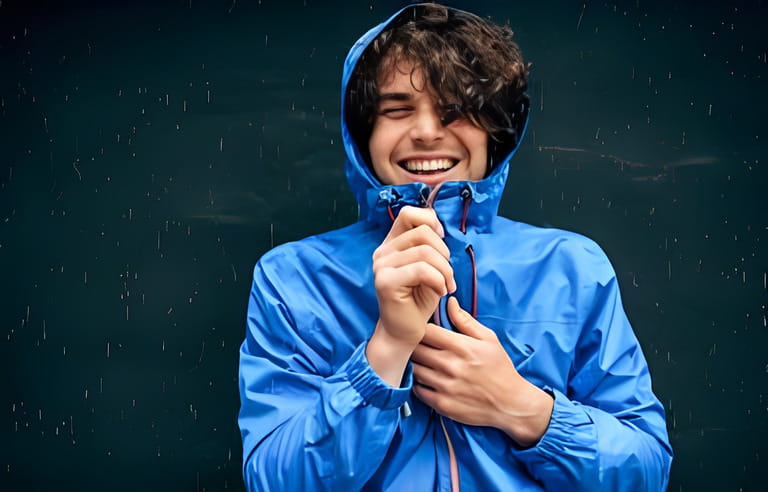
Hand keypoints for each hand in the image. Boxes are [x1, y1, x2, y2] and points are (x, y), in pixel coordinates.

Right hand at [366, 206, 455, 386]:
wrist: (405, 332)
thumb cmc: (419, 300)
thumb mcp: (429, 266)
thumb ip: (429, 244)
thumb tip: (438, 225)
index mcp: (391, 244)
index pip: (409, 213)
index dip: (431, 222)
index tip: (442, 242)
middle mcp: (382, 251)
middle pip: (422, 231)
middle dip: (444, 252)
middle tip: (448, 274)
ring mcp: (381, 266)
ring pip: (425, 251)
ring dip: (445, 270)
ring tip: (446, 285)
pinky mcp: (385, 281)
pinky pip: (421, 269)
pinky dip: (438, 280)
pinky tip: (440, 292)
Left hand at [411, 297, 553, 446]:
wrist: (510, 404)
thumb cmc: (500, 368)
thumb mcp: (489, 339)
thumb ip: (465, 320)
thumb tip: (449, 302)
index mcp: (461, 347)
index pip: (426, 331)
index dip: (421, 328)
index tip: (424, 331)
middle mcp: (450, 366)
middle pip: (415, 349)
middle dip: (415, 345)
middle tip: (420, 346)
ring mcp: (444, 386)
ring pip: (414, 369)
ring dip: (416, 364)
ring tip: (424, 362)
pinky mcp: (441, 404)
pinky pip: (417, 390)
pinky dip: (419, 384)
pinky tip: (429, 380)